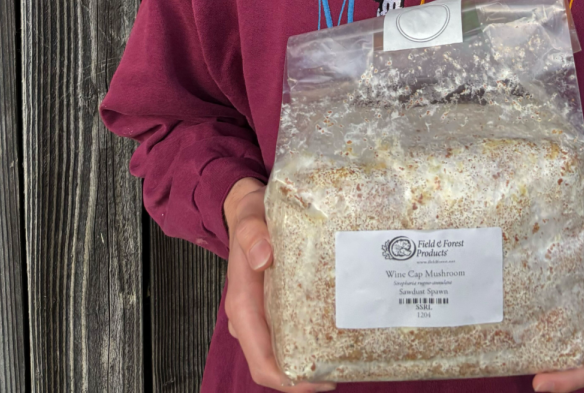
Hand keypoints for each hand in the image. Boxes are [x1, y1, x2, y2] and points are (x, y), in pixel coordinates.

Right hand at [223, 178, 335, 392]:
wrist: (246, 207)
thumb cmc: (250, 215)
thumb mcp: (251, 218)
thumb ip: (254, 235)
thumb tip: (264, 258)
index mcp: (242, 304)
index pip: (261, 360)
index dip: (289, 380)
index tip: (320, 381)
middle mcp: (250, 316)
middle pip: (274, 363)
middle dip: (304, 376)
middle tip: (341, 370)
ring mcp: (261, 313)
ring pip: (281, 351)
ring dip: (306, 360)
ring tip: (341, 356)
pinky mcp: (272, 305)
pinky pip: (287, 332)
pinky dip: (306, 341)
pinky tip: (331, 334)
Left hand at [532, 191, 583, 391]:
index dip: (576, 376)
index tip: (546, 381)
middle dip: (561, 378)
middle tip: (532, 381)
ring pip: (575, 353)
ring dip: (553, 364)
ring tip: (521, 364)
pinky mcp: (578, 308)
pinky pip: (565, 334)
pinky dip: (548, 343)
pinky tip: (526, 340)